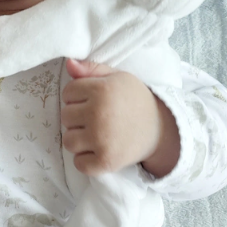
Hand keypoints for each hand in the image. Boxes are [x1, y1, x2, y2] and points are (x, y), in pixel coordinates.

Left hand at [61, 58, 178, 177]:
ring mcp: (102, 140)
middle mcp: (99, 114)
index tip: (92, 100)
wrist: (161, 129)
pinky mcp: (106, 161)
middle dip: (77, 117)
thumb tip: (69, 63)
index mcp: (102, 90)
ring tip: (96, 134)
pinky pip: (79, 163)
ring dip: (79, 139)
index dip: (77, 96)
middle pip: (65, 117)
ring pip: (68, 141)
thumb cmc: (135, 100)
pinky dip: (85, 161)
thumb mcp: (117, 77)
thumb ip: (92, 69)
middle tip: (96, 118)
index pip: (68, 93)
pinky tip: (98, 151)